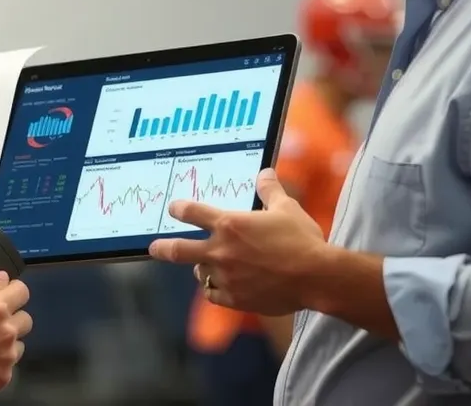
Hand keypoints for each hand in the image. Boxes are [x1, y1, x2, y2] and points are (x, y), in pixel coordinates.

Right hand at [0, 272, 31, 404]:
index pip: (22, 291)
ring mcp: (7, 355)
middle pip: (25, 319)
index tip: (8, 293)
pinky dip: (0, 362)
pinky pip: (10, 364)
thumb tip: (2, 278)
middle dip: (13, 318)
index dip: (14, 291)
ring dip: (8, 342)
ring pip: (19, 343)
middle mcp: (7, 331)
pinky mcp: (4, 376)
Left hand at [149, 168, 327, 315]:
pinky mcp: (235, 298)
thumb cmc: (302, 240)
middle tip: (154, 248)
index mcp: (229, 225)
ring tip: (206, 266)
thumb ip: (271, 190)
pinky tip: (221, 287)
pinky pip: (214, 294)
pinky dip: (215, 290)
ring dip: (202, 267)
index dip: (179, 209)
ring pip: (200, 273)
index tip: (174, 208)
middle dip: (163, 248)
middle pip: (178, 250)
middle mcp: (221, 251)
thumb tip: (266, 172)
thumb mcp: (287, 208)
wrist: (317, 277)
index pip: (192, 213)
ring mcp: (226, 276)